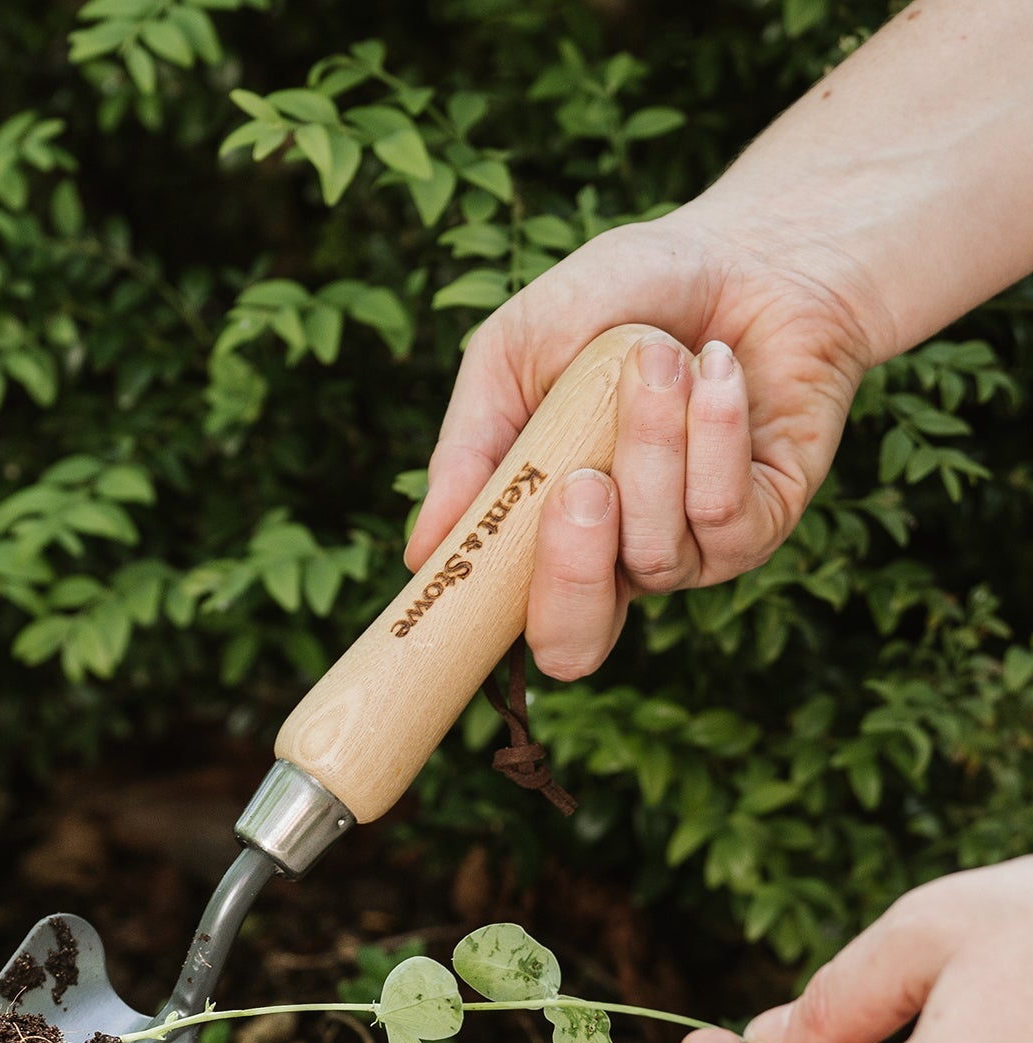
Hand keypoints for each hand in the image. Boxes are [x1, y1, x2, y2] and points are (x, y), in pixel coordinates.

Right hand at [405, 204, 887, 680]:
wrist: (749, 252)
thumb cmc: (620, 301)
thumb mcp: (513, 354)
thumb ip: (469, 448)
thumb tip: (422, 552)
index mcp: (543, 534)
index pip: (506, 621)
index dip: (482, 624)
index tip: (463, 569)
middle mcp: (614, 562)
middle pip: (574, 644)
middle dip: (569, 574)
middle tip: (580, 485)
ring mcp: (691, 552)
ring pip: (651, 556)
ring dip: (652, 446)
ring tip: (657, 356)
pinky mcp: (764, 523)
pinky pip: (723, 514)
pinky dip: (714, 431)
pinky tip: (718, 368)